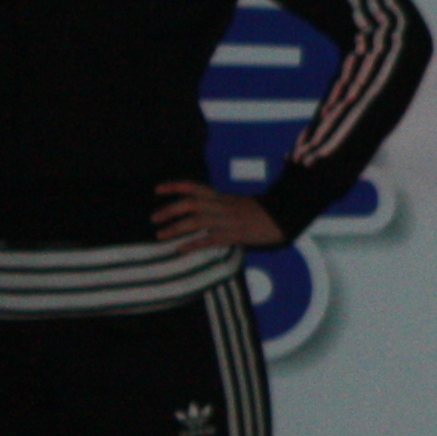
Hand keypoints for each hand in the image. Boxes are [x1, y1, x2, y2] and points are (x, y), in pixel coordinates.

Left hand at [152, 181, 285, 250]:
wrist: (284, 217)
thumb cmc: (260, 210)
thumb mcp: (236, 201)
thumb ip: (217, 202)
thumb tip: (197, 206)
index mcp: (222, 196)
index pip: (194, 186)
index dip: (174, 186)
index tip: (157, 190)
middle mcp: (222, 206)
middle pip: (190, 204)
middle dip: (169, 210)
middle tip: (153, 219)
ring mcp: (228, 221)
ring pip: (196, 221)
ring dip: (175, 228)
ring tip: (160, 235)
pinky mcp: (234, 235)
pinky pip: (210, 240)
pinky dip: (194, 244)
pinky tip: (180, 249)